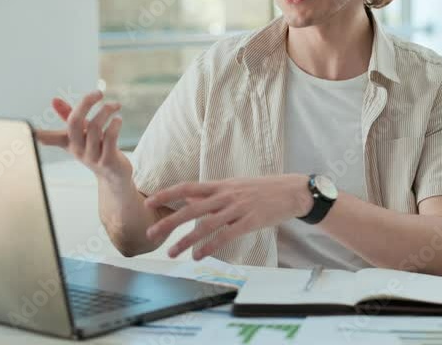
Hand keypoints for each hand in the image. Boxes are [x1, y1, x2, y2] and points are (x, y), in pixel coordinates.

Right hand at [35, 90, 131, 183]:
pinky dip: (114, 125)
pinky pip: (109, 139)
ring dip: (106, 111)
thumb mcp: (82, 133)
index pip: (51, 136)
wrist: (115, 175)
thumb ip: (69, 115)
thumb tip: (54, 100)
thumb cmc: (97, 150)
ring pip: (95, 128)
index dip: (40, 133)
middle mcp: (77, 150)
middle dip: (86, 104)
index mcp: (69, 142)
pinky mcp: (107, 161)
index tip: (29, 130)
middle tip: (99, 93)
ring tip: (115, 105)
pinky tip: (118, 119)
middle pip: (74, 123)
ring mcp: (92, 157)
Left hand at [144, 175, 313, 258]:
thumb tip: (189, 199)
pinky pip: (226, 235)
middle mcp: (227, 195)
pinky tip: (199, 256)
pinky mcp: (250, 221)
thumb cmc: (264, 190)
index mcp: (221, 185)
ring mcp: (238, 208)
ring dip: (186, 240)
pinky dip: (210, 246)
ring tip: (172, 252)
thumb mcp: (235, 186)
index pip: (187, 187)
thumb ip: (212, 194)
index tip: (148, 202)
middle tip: (150, 234)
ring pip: (206, 224)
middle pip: (191, 208)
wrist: (293, 191)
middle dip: (168, 221)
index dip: (167, 194)